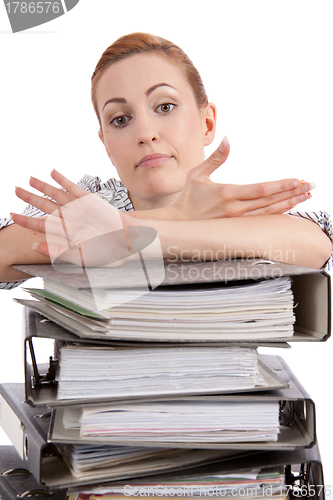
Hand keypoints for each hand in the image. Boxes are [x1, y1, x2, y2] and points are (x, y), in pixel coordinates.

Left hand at [11, 171, 144, 266]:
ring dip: (43, 186)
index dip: (25, 219)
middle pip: (44, 206)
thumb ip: (57, 252)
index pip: (41, 224)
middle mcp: (70, 219)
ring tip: (30, 179)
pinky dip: (62, 180)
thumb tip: (34, 245)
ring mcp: (79, 208)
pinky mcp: (90, 200)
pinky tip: (53, 173)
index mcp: (66, 233)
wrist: (129, 242)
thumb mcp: (81, 258)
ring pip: (56, 195)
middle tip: (15, 189)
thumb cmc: (109, 253)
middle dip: (29, 198)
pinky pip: (73, 188)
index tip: (12, 215)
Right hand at [170, 137, 313, 220]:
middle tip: (312, 187)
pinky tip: (288, 207)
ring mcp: (237, 220)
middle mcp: (236, 209)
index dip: (281, 185)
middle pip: (270, 201)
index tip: (297, 180)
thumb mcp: (198, 174)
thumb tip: (228, 140)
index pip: (261, 190)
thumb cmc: (188, 198)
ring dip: (289, 203)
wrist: (180, 223)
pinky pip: (262, 220)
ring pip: (269, 212)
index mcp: (228, 193)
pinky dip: (278, 212)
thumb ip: (216, 158)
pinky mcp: (237, 226)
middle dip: (293, 193)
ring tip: (306, 196)